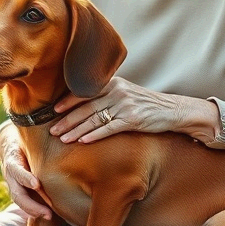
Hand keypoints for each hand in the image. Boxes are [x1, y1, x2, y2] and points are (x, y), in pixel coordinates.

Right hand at [0, 125, 52, 219]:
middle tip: (48, 213)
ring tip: (49, 217)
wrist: (11, 145)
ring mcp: (13, 185)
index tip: (36, 184)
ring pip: (20, 201)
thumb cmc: (25, 141)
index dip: (25, 178)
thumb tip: (59, 132)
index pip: (16, 170)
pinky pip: (24, 203)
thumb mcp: (27, 139)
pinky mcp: (18, 190)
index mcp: (12, 160)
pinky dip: (34, 210)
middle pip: (17, 194)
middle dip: (31, 205)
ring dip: (34, 211)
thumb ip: (39, 142)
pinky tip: (48, 216)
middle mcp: (10, 176)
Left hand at [49, 76, 220, 143]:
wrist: (172, 110)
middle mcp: (117, 91)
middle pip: (85, 107)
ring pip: (94, 119)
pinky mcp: (132, 119)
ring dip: (76, 130)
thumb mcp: (126, 92)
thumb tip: (83, 102)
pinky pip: (109, 128)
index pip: (84, 91)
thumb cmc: (146, 104)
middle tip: (52, 129)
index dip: (67, 101)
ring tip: (63, 139)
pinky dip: (94, 135)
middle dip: (67, 119)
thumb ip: (107, 94)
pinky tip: (83, 142)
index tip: (53, 110)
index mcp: (113, 83)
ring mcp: (124, 105)